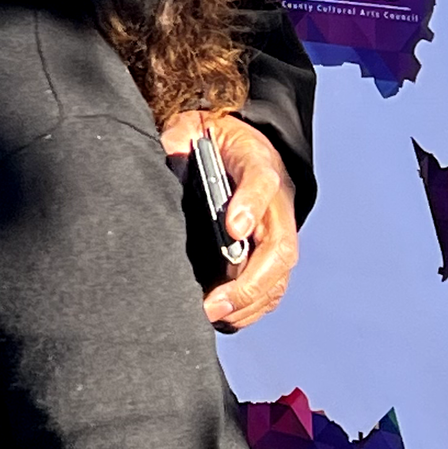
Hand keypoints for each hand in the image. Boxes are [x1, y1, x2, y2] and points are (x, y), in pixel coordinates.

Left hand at [163, 109, 298, 328]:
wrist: (236, 143)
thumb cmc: (208, 139)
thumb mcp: (189, 130)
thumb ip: (176, 145)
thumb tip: (168, 173)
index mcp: (256, 162)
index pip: (261, 179)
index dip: (249, 204)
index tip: (233, 227)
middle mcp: (276, 201)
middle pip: (280, 246)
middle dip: (249, 281)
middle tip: (214, 303)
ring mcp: (278, 229)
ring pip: (279, 274)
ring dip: (250, 302)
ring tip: (214, 316)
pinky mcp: (271, 251)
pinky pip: (272, 287)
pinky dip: (252, 308)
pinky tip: (224, 318)